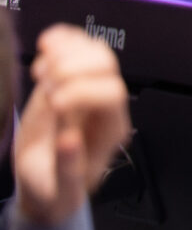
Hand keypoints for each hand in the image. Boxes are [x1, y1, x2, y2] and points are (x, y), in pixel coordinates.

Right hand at [11, 27, 131, 227]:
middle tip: (43, 81)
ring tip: (41, 67)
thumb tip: (68, 140)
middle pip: (106, 66)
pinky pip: (77, 46)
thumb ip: (68, 167)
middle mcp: (106, 106)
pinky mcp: (71, 79)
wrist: (49, 183)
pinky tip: (45, 44)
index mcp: (111, 131)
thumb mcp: (60, 190)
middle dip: (72, 66)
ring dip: (66, 49)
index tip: (54, 103)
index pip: (112, 95)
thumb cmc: (57, 187)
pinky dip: (61, 39)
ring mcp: (91, 88)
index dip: (83, 91)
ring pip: (95, 51)